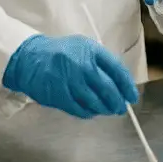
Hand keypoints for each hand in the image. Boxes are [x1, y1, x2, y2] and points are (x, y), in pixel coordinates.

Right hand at [2, 34, 138, 118]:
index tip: (132, 96)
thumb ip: (101, 63)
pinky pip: (80, 110)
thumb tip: (121, 85)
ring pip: (95, 102)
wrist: (30, 57)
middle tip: (120, 108)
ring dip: (104, 109)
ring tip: (107, 110)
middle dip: (117, 102)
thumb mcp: (82, 48)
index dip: (127, 86)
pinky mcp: (59, 95)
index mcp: (90, 50)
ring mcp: (69, 80)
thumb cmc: (61, 54)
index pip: (117, 70)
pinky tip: (91, 111)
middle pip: (108, 89)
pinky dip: (89, 113)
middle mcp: (81, 64)